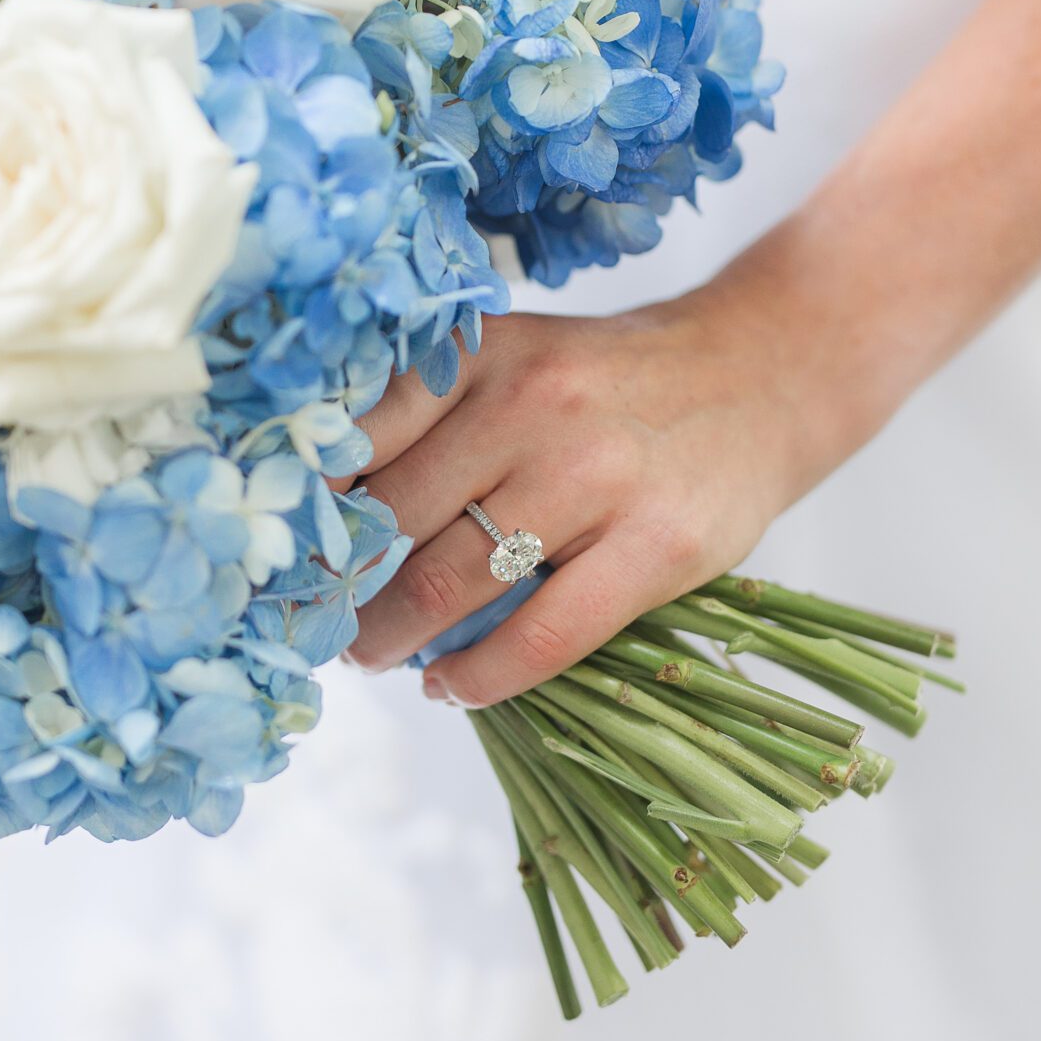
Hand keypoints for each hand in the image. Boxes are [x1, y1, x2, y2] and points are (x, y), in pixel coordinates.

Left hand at [344, 287, 826, 706]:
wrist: (760, 372)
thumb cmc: (610, 380)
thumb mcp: (516, 356)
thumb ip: (430, 409)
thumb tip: (321, 502)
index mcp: (485, 354)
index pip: (361, 435)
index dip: (308, 506)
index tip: (280, 551)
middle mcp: (533, 405)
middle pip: (395, 519)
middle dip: (342, 586)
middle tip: (318, 619)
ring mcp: (597, 477)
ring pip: (454, 582)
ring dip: (393, 638)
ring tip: (372, 656)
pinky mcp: (656, 547)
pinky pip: (543, 636)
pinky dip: (481, 676)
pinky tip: (452, 686)